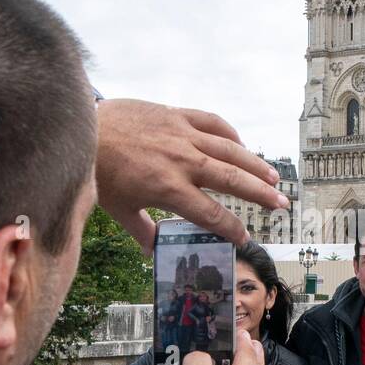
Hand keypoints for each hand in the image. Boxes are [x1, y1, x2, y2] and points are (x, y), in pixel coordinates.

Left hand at [95, 99, 289, 251]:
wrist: (83, 128)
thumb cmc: (99, 170)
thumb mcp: (119, 208)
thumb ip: (142, 231)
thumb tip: (155, 250)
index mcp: (168, 188)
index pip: (211, 214)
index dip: (231, 228)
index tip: (243, 238)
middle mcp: (181, 161)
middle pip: (232, 180)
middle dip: (260, 195)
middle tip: (282, 206)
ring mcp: (181, 134)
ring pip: (230, 150)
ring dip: (255, 165)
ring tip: (274, 179)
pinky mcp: (176, 113)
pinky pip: (213, 122)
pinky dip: (231, 135)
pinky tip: (241, 146)